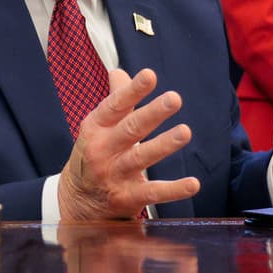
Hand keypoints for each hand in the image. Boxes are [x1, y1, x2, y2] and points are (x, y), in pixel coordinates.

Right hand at [55, 68, 201, 221]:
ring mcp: (114, 175)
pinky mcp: (127, 198)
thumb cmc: (95, 154)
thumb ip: (115, 100)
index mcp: (95, 128)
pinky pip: (153, 192)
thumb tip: (119, 71)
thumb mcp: (98, 128)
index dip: (132, 90)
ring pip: (141, 158)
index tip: (150, 75)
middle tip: (174, 98)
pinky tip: (193, 183)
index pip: (114, 106)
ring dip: (164, 145)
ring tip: (185, 132)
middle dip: (152, 113)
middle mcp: (102, 150)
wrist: (78, 200)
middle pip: (130, 129)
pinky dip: (173, 190)